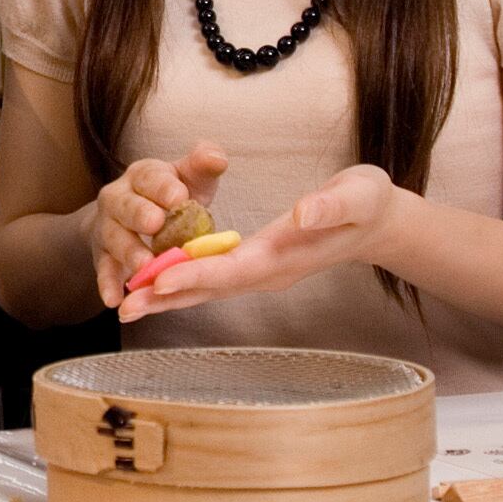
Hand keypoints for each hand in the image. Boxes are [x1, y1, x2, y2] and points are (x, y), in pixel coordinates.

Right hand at [89, 142, 228, 308]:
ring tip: (144, 266)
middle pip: (126, 206)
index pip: (150, 177)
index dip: (164, 187)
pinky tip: (114, 299)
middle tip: (156, 225)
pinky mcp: (103, 256)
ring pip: (114, 239)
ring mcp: (108, 228)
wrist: (137, 216)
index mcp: (142, 175)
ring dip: (128, 253)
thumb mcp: (190, 178)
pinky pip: (104, 270)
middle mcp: (118, 199)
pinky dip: (107, 284)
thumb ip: (203, 166)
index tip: (179, 197)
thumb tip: (216, 157)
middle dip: (140, 215)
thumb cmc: (172, 196)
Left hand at [115, 164, 403, 322]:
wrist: (378, 222)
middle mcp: (268, 272)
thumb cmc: (366, 203)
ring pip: (206, 290)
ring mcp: (262, 273)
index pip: (234, 270)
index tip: (159, 281)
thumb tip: (304, 214)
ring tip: (124, 303)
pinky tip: (152, 286)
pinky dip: (181, 285)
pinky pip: (212, 280)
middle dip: (166, 297)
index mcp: (286, 255)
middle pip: (210, 289)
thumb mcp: (358, 194)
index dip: (195, 275)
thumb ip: (331, 205)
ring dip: (166, 298)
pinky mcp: (256, 266)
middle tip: (124, 306)